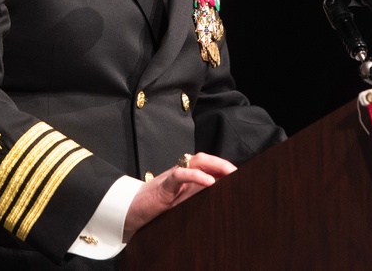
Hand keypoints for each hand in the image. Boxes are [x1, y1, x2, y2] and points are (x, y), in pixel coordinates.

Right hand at [122, 152, 236, 241]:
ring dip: (215, 165)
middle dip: (223, 164)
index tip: (241, 175)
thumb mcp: (181, 204)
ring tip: (230, 172)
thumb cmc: (156, 209)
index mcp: (187, 178)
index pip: (208, 166)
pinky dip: (196, 176)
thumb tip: (220, 196)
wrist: (130, 213)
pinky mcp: (164, 185)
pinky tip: (209, 182)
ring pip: (196, 162)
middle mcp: (181, 173)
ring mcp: (173, 177)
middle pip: (205, 159)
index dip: (224, 168)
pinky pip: (181, 174)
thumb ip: (197, 197)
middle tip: (239, 173)